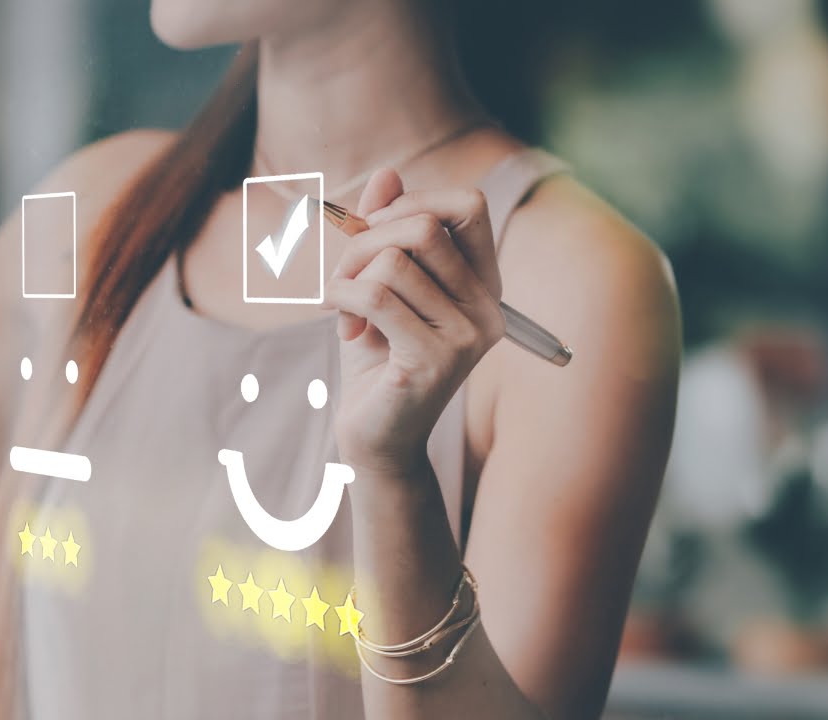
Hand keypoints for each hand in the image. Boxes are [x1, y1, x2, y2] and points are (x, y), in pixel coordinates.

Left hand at [322, 168, 505, 476]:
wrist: (374, 438)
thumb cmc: (378, 358)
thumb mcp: (379, 284)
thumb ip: (384, 229)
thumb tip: (387, 173)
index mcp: (483, 283)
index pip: (468, 205)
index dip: (412, 202)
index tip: (373, 233)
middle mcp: (487, 307)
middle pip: (424, 226)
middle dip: (365, 240)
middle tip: (344, 276)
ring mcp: (466, 336)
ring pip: (394, 261)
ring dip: (348, 275)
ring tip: (340, 306)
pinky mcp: (434, 362)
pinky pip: (377, 296)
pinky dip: (342, 299)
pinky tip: (341, 322)